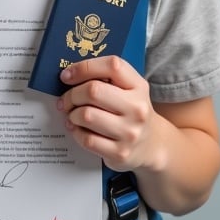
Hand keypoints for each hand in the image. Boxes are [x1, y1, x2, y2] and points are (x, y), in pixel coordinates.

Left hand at [57, 56, 161, 173]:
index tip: (67, 75)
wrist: (152, 145)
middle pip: (93, 91)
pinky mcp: (120, 153)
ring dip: (72, 114)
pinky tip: (77, 128)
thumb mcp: (128, 89)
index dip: (84, 67)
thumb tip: (69, 76)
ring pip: (86, 115)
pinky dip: (76, 132)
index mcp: (138, 86)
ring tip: (73, 114)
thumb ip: (105, 78)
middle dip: (72, 94)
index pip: (112, 66)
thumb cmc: (130, 111)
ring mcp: (130, 132)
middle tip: (66, 99)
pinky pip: (87, 139)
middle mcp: (137, 108)